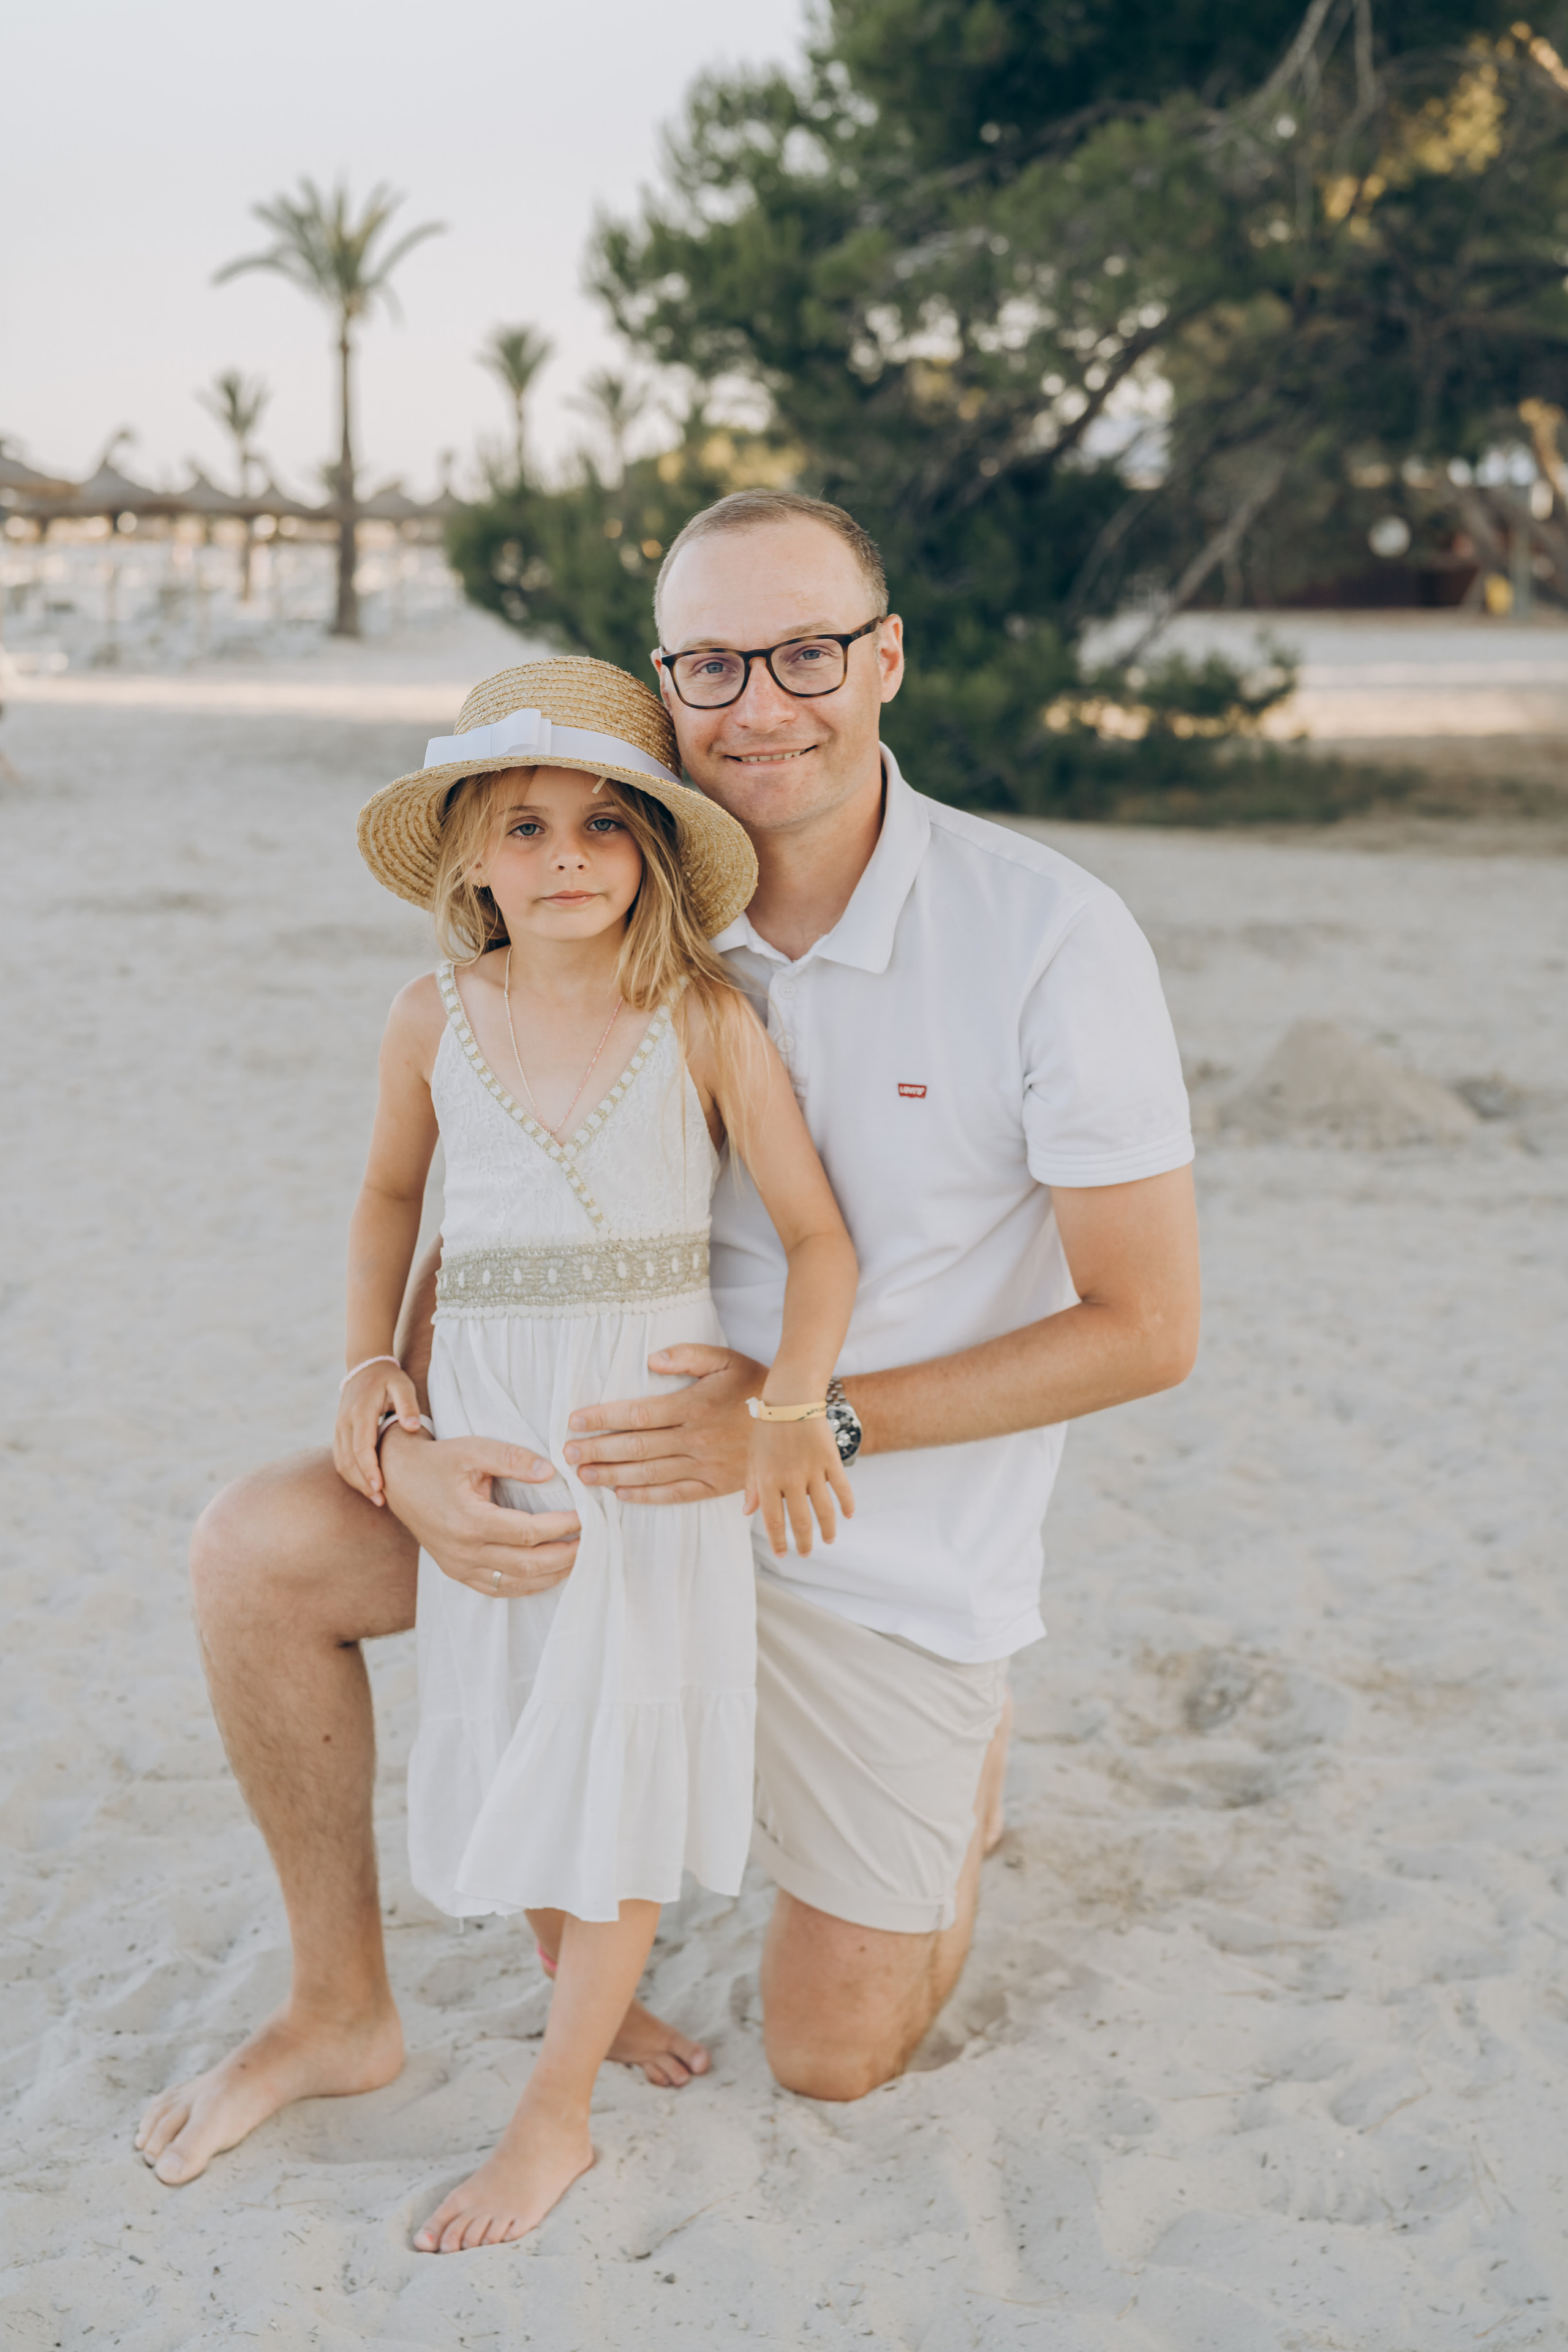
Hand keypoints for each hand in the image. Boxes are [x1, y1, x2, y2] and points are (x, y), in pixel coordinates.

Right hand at [333, 1362, 424, 1506]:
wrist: (364, 1366)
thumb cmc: (388, 1378)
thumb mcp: (403, 1385)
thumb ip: (408, 1405)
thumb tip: (411, 1427)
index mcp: (360, 1412)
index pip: (361, 1448)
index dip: (370, 1470)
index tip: (380, 1487)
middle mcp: (345, 1422)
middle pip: (348, 1461)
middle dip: (363, 1483)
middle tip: (381, 1501)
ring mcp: (339, 1428)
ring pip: (341, 1462)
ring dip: (356, 1482)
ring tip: (375, 1497)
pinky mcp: (339, 1432)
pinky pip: (340, 1457)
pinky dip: (351, 1474)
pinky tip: (366, 1484)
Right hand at [379, 1426, 580, 1597]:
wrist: (397, 1478)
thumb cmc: (438, 1461)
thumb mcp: (474, 1449)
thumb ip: (513, 1458)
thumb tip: (551, 1471)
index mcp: (469, 1520)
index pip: (527, 1532)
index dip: (561, 1527)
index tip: (584, 1516)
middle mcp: (462, 1550)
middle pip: (527, 1565)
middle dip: (565, 1556)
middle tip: (592, 1542)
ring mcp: (458, 1566)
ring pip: (515, 1583)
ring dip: (551, 1575)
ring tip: (578, 1559)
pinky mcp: (455, 1571)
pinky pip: (497, 1588)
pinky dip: (527, 1585)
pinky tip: (548, 1574)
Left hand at [563, 1344, 762, 1502]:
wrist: (795, 1419)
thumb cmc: (756, 1384)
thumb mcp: (725, 1358)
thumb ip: (687, 1356)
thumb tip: (650, 1359)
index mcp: (694, 1406)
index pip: (638, 1414)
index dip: (602, 1418)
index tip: (574, 1421)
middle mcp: (695, 1439)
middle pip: (636, 1447)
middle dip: (597, 1450)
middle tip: (567, 1454)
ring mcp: (705, 1465)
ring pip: (650, 1473)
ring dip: (612, 1474)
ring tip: (584, 1475)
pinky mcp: (716, 1485)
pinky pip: (675, 1494)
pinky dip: (646, 1496)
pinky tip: (621, 1493)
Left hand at [746, 1418, 854, 1557]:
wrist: (790, 1397)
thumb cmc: (767, 1427)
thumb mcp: (753, 1456)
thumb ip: (751, 1485)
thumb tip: (747, 1512)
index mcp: (767, 1480)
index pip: (774, 1520)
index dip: (778, 1541)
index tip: (782, 1554)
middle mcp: (790, 1479)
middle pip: (800, 1521)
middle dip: (804, 1542)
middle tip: (805, 1554)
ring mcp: (813, 1470)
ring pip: (824, 1510)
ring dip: (828, 1529)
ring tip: (829, 1540)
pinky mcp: (830, 1459)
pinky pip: (842, 1487)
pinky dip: (847, 1504)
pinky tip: (848, 1515)